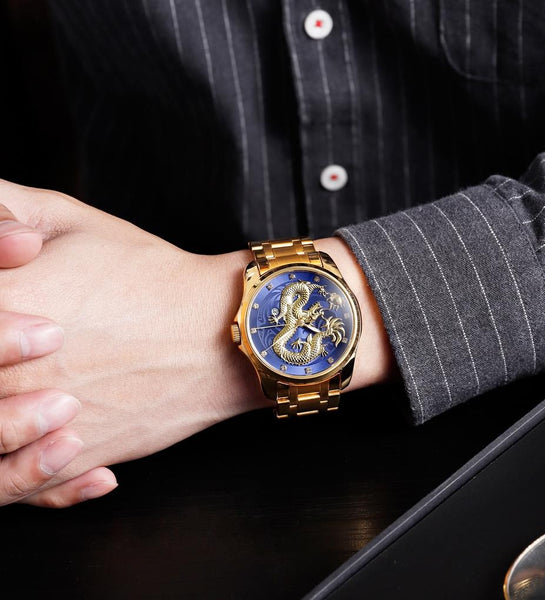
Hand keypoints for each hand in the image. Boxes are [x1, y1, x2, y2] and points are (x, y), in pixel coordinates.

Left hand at [0, 179, 270, 506]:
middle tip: (36, 343)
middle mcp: (5, 373)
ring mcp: (33, 424)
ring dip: (3, 418)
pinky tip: (53, 429)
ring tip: (38, 386)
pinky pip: (17, 482)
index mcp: (0, 302)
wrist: (218, 331)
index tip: (10, 297)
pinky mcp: (68, 459)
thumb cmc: (149, 274)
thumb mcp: (69, 217)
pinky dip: (24, 466)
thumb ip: (2, 209)